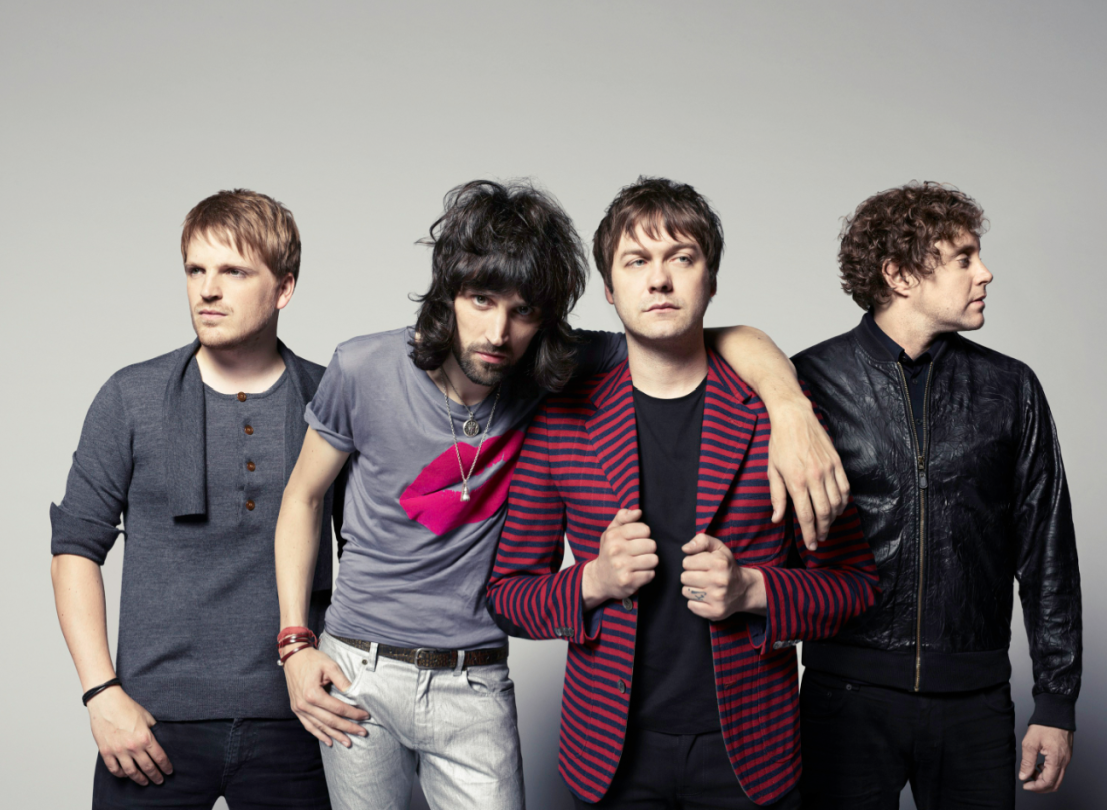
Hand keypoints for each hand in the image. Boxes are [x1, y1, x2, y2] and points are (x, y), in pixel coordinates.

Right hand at [88, 687, 172, 785]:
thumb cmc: (126, 707)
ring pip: (131, 772)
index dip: (165, 766)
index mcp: (145, 737)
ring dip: (139, 779)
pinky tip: (126, 775)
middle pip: (147, 767)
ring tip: (145, 782)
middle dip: (155, 775)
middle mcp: (133, 747)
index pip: (159, 757)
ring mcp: (118, 751)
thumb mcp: (147, 716)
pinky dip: (121, 774)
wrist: (106, 703)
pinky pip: (114, 769)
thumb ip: (153, 729)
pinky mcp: (106, 752)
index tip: (168, 771)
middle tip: (159, 780)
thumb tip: (159, 738)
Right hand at [283, 647, 370, 746]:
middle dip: (348, 728)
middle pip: (330, 721)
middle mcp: (304, 705)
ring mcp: (299, 709)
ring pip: (320, 727)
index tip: (366, 716)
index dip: (353, 714)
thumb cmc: (312, 660)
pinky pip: (309, 726)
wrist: (294, 656)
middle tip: (362, 733)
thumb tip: (354, 693)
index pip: (338, 708)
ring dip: (335, 735)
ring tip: (348, 742)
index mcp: (313, 694)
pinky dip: (319, 735)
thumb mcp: (330, 665)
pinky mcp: (297, 709)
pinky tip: (329, 741)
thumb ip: (342, 680)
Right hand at [581, 509, 657, 609]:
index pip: (645, 529)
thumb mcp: (611, 532)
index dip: (643, 535)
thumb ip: (623, 518)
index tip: (635, 541)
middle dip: (647, 550)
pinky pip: (650, 574)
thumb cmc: (609, 552)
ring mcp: (622, 567)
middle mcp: (616, 550)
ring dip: (648, 563)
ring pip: (653, 560)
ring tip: (638, 564)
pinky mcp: (628, 581)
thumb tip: (638, 511)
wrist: (598, 579)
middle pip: (651, 545)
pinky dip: (646, 575)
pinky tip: (636, 574)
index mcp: (613, 535)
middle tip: (637, 554)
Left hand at [680, 533, 764, 619]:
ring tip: (704, 586)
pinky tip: (705, 597)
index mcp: (719, 562)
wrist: (744, 589)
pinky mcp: (715, 612)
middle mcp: (719, 580)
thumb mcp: (718, 548)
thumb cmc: (727, 566)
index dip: (691, 563)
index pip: (686, 562)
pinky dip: (695, 602)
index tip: (701, 566)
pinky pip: (691, 606)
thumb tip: (685, 548)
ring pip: (686, 592)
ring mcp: (718, 598)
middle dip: (690, 576)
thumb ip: (701, 540)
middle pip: (684, 577)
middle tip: (702, 577)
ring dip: (692, 589)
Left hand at [766, 397, 849, 549]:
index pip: (806, 515)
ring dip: (834, 518)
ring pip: (838, 502)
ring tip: (827, 525)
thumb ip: (777, 496)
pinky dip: (843, 501)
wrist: (794, 417)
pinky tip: (837, 508)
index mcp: (796, 481)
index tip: (812, 545)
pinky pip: (845, 487)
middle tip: (820, 538)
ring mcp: (829, 469)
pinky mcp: (837, 462)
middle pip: (825, 512)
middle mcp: (815, 476)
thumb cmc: (779, 443)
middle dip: (823, 529)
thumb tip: (777, 519)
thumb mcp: (772, 470)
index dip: (810, 533)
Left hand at [1019, 724, 1072, 791]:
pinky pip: (1059, 769)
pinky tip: (1038, 765)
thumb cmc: (1044, 725)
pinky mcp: (1065, 755)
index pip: (1048, 782)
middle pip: (1055, 783)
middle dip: (1040, 786)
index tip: (1025, 785)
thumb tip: (1024, 776)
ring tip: (1031, 772)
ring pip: (1057, 777)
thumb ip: (1027, 761)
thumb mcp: (1030, 743)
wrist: (1055, 712)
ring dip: (1044, 779)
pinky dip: (1048, 772)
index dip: (1036, 787)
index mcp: (1056, 760)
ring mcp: (1066, 758)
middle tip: (1028, 783)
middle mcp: (1064, 761)